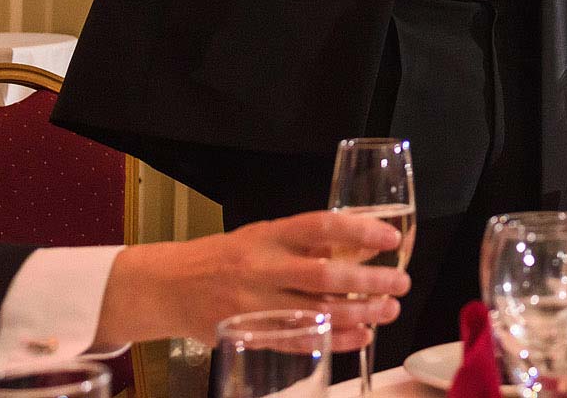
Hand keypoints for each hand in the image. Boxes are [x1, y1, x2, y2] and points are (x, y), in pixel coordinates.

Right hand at [94, 211, 408, 351]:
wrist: (167, 287)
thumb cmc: (224, 257)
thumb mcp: (262, 236)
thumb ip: (306, 241)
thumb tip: (361, 244)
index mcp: (267, 235)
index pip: (320, 226)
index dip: (359, 229)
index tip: (390, 237)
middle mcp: (261, 267)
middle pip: (324, 274)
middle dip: (368, 280)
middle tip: (399, 282)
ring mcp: (254, 304)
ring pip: (316, 310)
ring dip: (360, 313)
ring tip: (389, 310)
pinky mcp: (250, 333)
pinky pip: (299, 340)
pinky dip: (334, 340)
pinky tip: (361, 337)